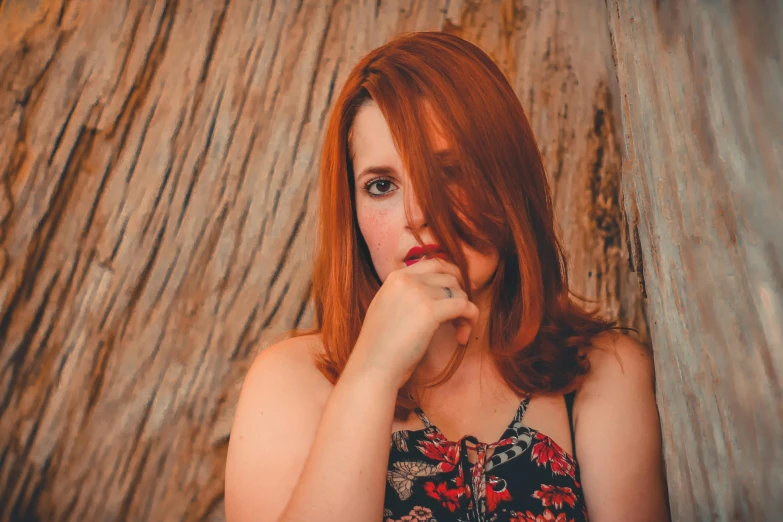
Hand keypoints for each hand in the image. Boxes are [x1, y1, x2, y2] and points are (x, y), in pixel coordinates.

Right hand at [348, 257, 479, 389]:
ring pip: (458, 292)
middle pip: (449, 277)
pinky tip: (463, 336)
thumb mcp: (387, 308)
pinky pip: (463, 306)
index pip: (433, 264)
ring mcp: (417, 293)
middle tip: (461, 315)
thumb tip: (435, 290)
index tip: (459, 292)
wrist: (372, 367)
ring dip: (465, 312)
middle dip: (460, 294)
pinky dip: (470, 319)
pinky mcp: (429, 311)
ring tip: (459, 332)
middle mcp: (406, 280)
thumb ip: (405, 294)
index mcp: (395, 277)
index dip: (452, 276)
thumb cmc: (381, 347)